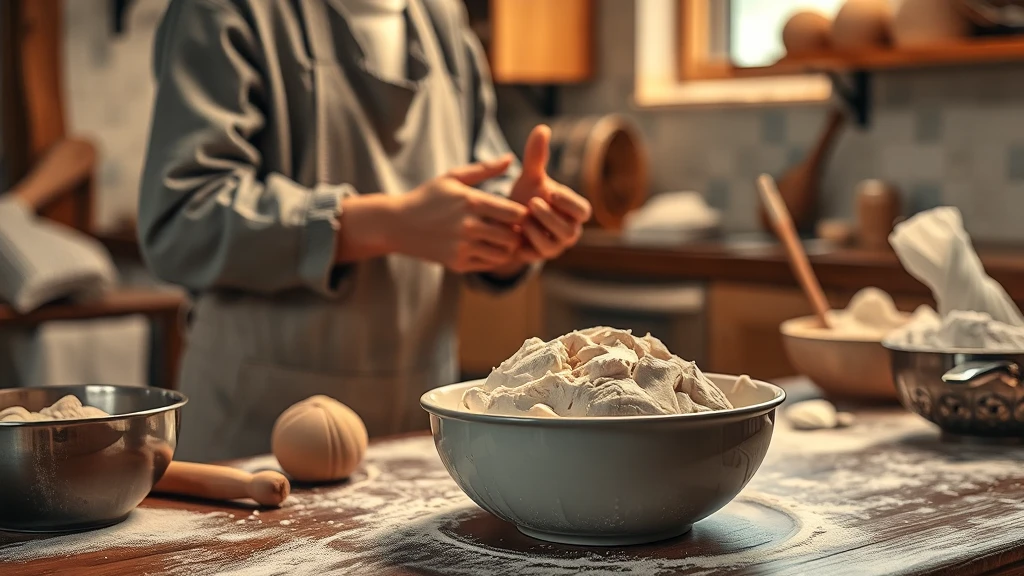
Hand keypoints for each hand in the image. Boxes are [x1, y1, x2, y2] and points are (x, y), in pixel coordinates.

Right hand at [391, 156, 529, 272]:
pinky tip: (487, 247)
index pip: (516, 213)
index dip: (523, 214)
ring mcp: (463, 247)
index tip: (518, 213)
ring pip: (503, 254)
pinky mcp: (457, 263)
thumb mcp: (452, 178)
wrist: (398, 224)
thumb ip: (484, 169)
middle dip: (516, 233)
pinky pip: (488, 265)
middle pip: (513, 236)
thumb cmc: (428, 197)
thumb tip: (510, 158)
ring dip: (506, 247)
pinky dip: (492, 258)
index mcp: (472, 201)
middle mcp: (469, 226)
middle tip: (514, 229)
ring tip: (501, 239)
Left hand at [508, 125, 591, 261]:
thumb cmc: (526, 195)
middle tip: (533, 203)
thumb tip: (542, 128)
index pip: (583, 211)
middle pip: (569, 230)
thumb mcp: (530, 176)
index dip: (570, 203)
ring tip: (523, 218)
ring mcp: (554, 247)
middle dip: (551, 217)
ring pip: (552, 245)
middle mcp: (568, 232)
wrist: (508, 220)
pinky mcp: (536, 258)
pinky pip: (534, 256)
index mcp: (573, 212)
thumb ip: (537, 156)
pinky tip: (513, 232)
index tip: (553, 192)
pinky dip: (524, 244)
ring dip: (538, 231)